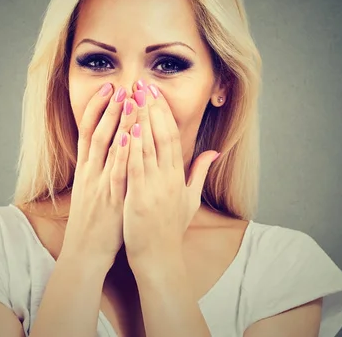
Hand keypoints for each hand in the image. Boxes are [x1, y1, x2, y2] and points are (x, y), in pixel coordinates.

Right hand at [60, 84, 137, 270]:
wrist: (85, 252)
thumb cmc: (93, 221)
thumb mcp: (90, 191)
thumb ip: (99, 169)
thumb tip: (111, 149)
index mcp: (86, 169)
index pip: (89, 131)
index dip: (99, 109)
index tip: (110, 89)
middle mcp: (90, 172)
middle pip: (96, 132)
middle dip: (108, 108)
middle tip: (120, 85)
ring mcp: (99, 184)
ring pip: (106, 147)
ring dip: (117, 122)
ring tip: (128, 99)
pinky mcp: (110, 198)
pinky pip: (116, 171)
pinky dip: (122, 152)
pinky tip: (130, 135)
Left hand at [122, 82, 219, 270]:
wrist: (159, 258)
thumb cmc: (171, 229)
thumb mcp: (190, 199)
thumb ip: (199, 173)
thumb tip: (213, 152)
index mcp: (179, 176)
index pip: (173, 137)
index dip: (164, 113)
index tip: (156, 92)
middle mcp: (169, 178)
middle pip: (161, 135)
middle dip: (152, 108)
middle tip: (143, 83)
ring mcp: (155, 187)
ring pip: (149, 147)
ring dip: (141, 119)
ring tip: (133, 96)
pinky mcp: (139, 197)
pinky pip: (136, 167)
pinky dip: (133, 147)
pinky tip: (129, 128)